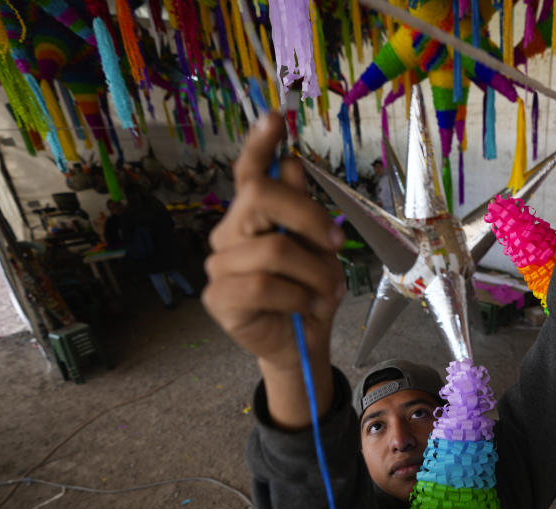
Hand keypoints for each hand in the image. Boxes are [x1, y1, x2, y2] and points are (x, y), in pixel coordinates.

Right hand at [202, 113, 345, 425]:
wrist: (301, 344)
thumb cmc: (310, 292)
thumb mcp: (318, 250)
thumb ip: (303, 212)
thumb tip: (290, 165)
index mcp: (253, 216)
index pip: (251, 173)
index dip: (260, 145)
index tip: (275, 118)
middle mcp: (229, 234)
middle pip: (261, 198)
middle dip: (309, 218)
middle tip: (337, 246)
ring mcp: (219, 266)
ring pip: (274, 251)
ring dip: (314, 273)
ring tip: (326, 292)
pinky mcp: (219, 298)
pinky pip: (267, 287)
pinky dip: (299, 298)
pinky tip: (306, 308)